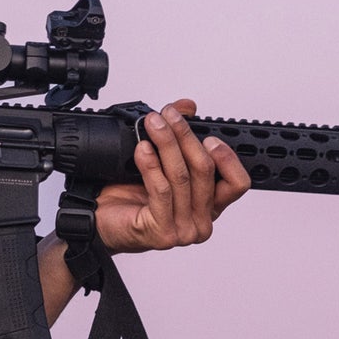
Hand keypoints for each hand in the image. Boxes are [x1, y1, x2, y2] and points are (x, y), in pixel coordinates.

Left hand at [94, 99, 250, 252]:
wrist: (100, 222)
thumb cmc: (130, 198)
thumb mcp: (160, 163)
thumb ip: (178, 136)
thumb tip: (187, 107)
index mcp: (209, 207)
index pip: (237, 183)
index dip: (227, 157)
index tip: (208, 135)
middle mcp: (201, 222)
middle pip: (205, 171)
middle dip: (185, 136)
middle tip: (168, 116)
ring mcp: (183, 230)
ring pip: (182, 177)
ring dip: (167, 144)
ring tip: (153, 125)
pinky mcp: (163, 232)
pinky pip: (162, 190)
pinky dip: (151, 165)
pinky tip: (143, 149)